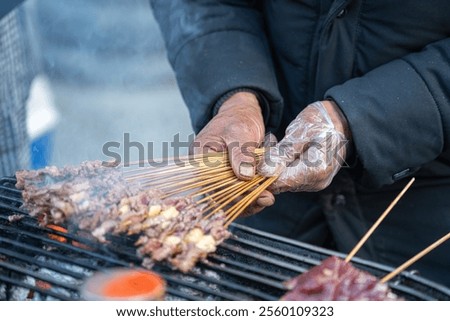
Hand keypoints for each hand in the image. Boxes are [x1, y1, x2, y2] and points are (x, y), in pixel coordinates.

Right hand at [191, 91, 273, 214]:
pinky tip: (264, 195)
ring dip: (249, 202)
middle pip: (221, 195)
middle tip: (267, 199)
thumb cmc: (237, 119)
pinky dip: (251, 197)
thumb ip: (241, 154)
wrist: (243, 115)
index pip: (213, 183)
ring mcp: (218, 177)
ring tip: (268, 199)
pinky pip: (238, 194)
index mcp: (200, 158)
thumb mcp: (239, 133)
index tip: (256, 192)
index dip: (233, 192)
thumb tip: (245, 176)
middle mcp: (206, 171)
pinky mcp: (230, 180)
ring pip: (230, 198)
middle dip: (245, 200)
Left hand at [258, 100, 350, 192]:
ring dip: (274, 164)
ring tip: (274, 142)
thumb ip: (283, 153)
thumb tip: (264, 171)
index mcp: (316, 171)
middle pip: (281, 184)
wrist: (343, 121)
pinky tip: (282, 148)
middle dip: (268, 167)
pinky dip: (282, 164)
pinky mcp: (311, 179)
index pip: (280, 183)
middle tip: (266, 144)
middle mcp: (316, 182)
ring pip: (283, 180)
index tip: (253, 158)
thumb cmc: (323, 121)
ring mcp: (314, 182)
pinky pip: (290, 176)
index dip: (262, 174)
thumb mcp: (301, 132)